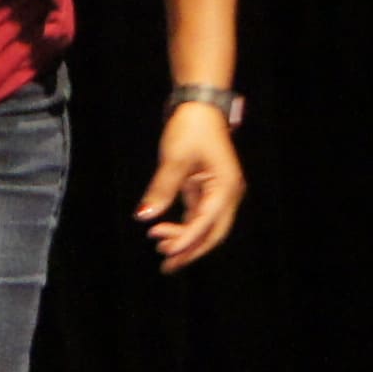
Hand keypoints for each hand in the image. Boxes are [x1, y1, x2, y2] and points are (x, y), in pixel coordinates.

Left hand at [138, 101, 244, 270]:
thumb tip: (144, 217)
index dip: (185, 241)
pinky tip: (165, 232)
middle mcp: (228, 194)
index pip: (205, 223)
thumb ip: (161, 190)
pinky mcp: (209, 190)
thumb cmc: (191, 128)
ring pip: (206, 227)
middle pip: (212, 233)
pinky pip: (199, 216)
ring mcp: (220, 193)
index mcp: (225, 187)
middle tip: (166, 265)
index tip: (165, 252)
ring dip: (185, 239)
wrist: (200, 106)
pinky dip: (184, 227)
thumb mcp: (174, 159)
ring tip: (159, 245)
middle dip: (189, 249)